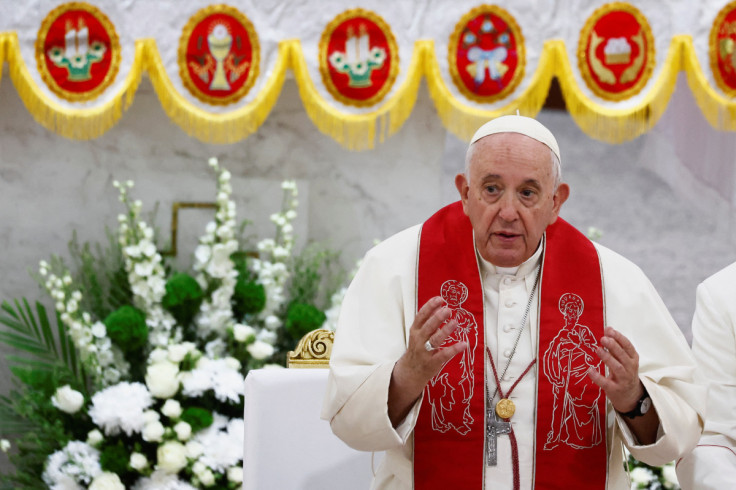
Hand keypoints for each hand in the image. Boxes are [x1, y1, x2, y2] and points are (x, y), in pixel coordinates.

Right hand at [388, 296, 466, 425]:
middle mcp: (418, 340)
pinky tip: (464, 344)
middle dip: (437, 318)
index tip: (439, 299)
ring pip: (435, 340)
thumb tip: (440, 306)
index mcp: (415, 331)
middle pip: (427, 327)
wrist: (410, 372)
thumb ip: (427, 321)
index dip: (429, 307)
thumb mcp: (418, 334)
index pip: (420, 316)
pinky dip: (454, 349)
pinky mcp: (432, 363)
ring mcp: (425, 352)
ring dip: (445, 331)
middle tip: (448, 309)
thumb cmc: (418, 348)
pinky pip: (443, 355)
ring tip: (455, 322)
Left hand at [587, 327, 642, 412]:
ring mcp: (624, 380)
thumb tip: (608, 328)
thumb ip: (615, 345)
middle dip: (614, 346)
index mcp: (633, 359)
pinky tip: (590, 370)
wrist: (630, 396)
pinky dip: (598, 377)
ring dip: (608, 358)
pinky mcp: (615, 389)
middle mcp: (630, 369)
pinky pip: (606, 382)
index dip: (619, 338)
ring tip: (598, 349)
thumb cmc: (624, 373)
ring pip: (617, 368)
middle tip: (603, 339)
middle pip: (623, 356)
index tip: (610, 331)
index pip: (628, 346)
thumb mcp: (623, 359)